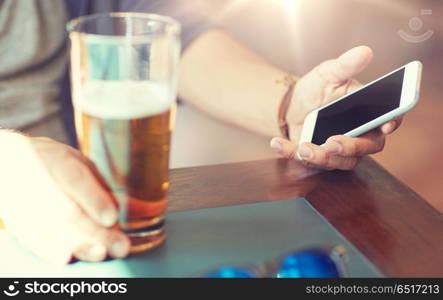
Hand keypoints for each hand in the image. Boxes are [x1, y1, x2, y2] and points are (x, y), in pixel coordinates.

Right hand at [0, 133, 129, 263]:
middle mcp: (39, 180)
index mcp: (59, 161)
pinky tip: (66, 258)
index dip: (94, 201)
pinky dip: (48, 250)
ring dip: (78, 244)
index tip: (112, 218)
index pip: (77, 181)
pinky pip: (32, 238)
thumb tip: (123, 210)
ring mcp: (24, 203)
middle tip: (120, 246)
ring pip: (52, 228)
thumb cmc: (54, 163)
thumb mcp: (80, 163)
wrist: (6, 163)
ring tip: (101, 253)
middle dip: (96, 232)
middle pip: (68, 211)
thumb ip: (101, 185)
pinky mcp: (17, 221)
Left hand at [270, 46, 401, 169]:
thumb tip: (365, 51)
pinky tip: (277, 143)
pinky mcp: (317, 158)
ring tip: (302, 147)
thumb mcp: (328, 74)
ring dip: (320, 157)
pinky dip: (290, 153)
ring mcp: (340, 151)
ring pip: (339, 162)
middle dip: (350, 148)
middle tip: (332, 142)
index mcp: (369, 113)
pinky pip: (307, 162)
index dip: (392, 123)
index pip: (389, 119)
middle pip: (365, 148)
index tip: (386, 126)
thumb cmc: (317, 88)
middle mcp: (359, 135)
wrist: (293, 103)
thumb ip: (346, 66)